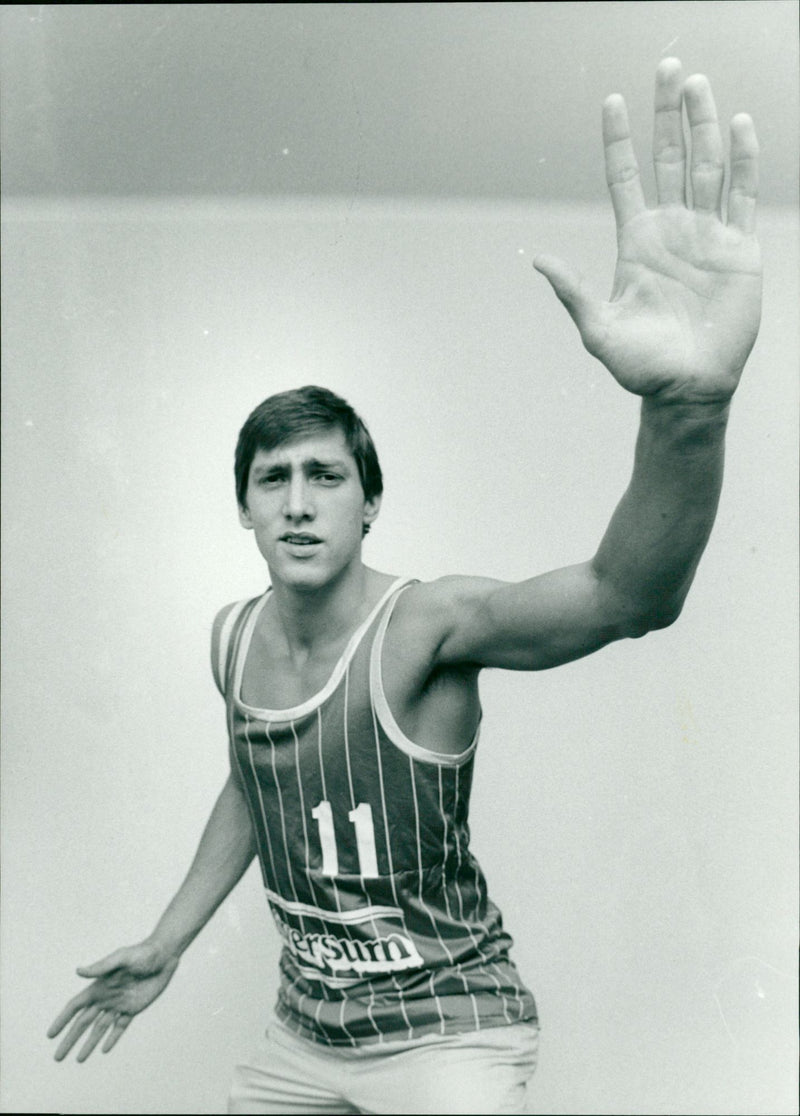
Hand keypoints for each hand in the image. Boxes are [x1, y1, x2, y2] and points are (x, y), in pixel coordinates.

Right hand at [47, 940, 178, 1061]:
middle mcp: (106, 997)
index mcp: (99, 986)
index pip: (75, 1007)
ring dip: (89, 1044)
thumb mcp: (122, 958)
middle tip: (58, 1058)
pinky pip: (120, 1027)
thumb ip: (101, 967)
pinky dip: (112, 1038)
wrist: (165, 955)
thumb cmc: (142, 953)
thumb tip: (78, 971)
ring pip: (100, 1029)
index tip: (50, 1035)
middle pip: (83, 1023)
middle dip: (70, 1040)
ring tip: (79, 1060)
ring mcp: (119, 1004)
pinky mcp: (134, 1008)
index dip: (62, 1021)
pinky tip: (105, 1049)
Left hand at [535, 59, 761, 403]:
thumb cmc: (640, 367)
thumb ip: (572, 293)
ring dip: (703, 124)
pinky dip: (744, 160)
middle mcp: (672, 229)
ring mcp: (707, 235)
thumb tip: (537, 260)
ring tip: (698, 83)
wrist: (688, 390)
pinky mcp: (739, 250)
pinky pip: (742, 196)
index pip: (625, 177)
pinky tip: (739, 124)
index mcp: (636, 242)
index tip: (612, 100)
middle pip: (669, 157)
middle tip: (668, 65)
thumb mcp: (597, 330)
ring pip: (707, 165)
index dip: (619, 140)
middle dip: (668, 113)